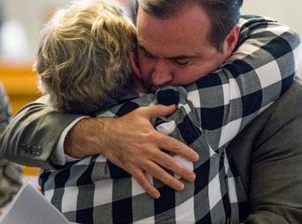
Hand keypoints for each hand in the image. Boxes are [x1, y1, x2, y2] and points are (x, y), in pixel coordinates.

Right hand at [66, 104, 198, 197]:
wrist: (106, 135)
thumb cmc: (125, 123)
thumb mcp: (142, 112)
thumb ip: (159, 109)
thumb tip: (174, 105)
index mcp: (152, 136)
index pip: (173, 145)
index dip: (185, 151)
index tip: (195, 157)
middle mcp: (148, 150)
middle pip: (168, 162)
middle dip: (182, 170)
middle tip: (192, 177)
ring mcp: (140, 160)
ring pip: (158, 173)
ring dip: (170, 181)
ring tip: (180, 186)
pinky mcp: (131, 167)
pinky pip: (142, 180)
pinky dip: (149, 188)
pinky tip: (157, 194)